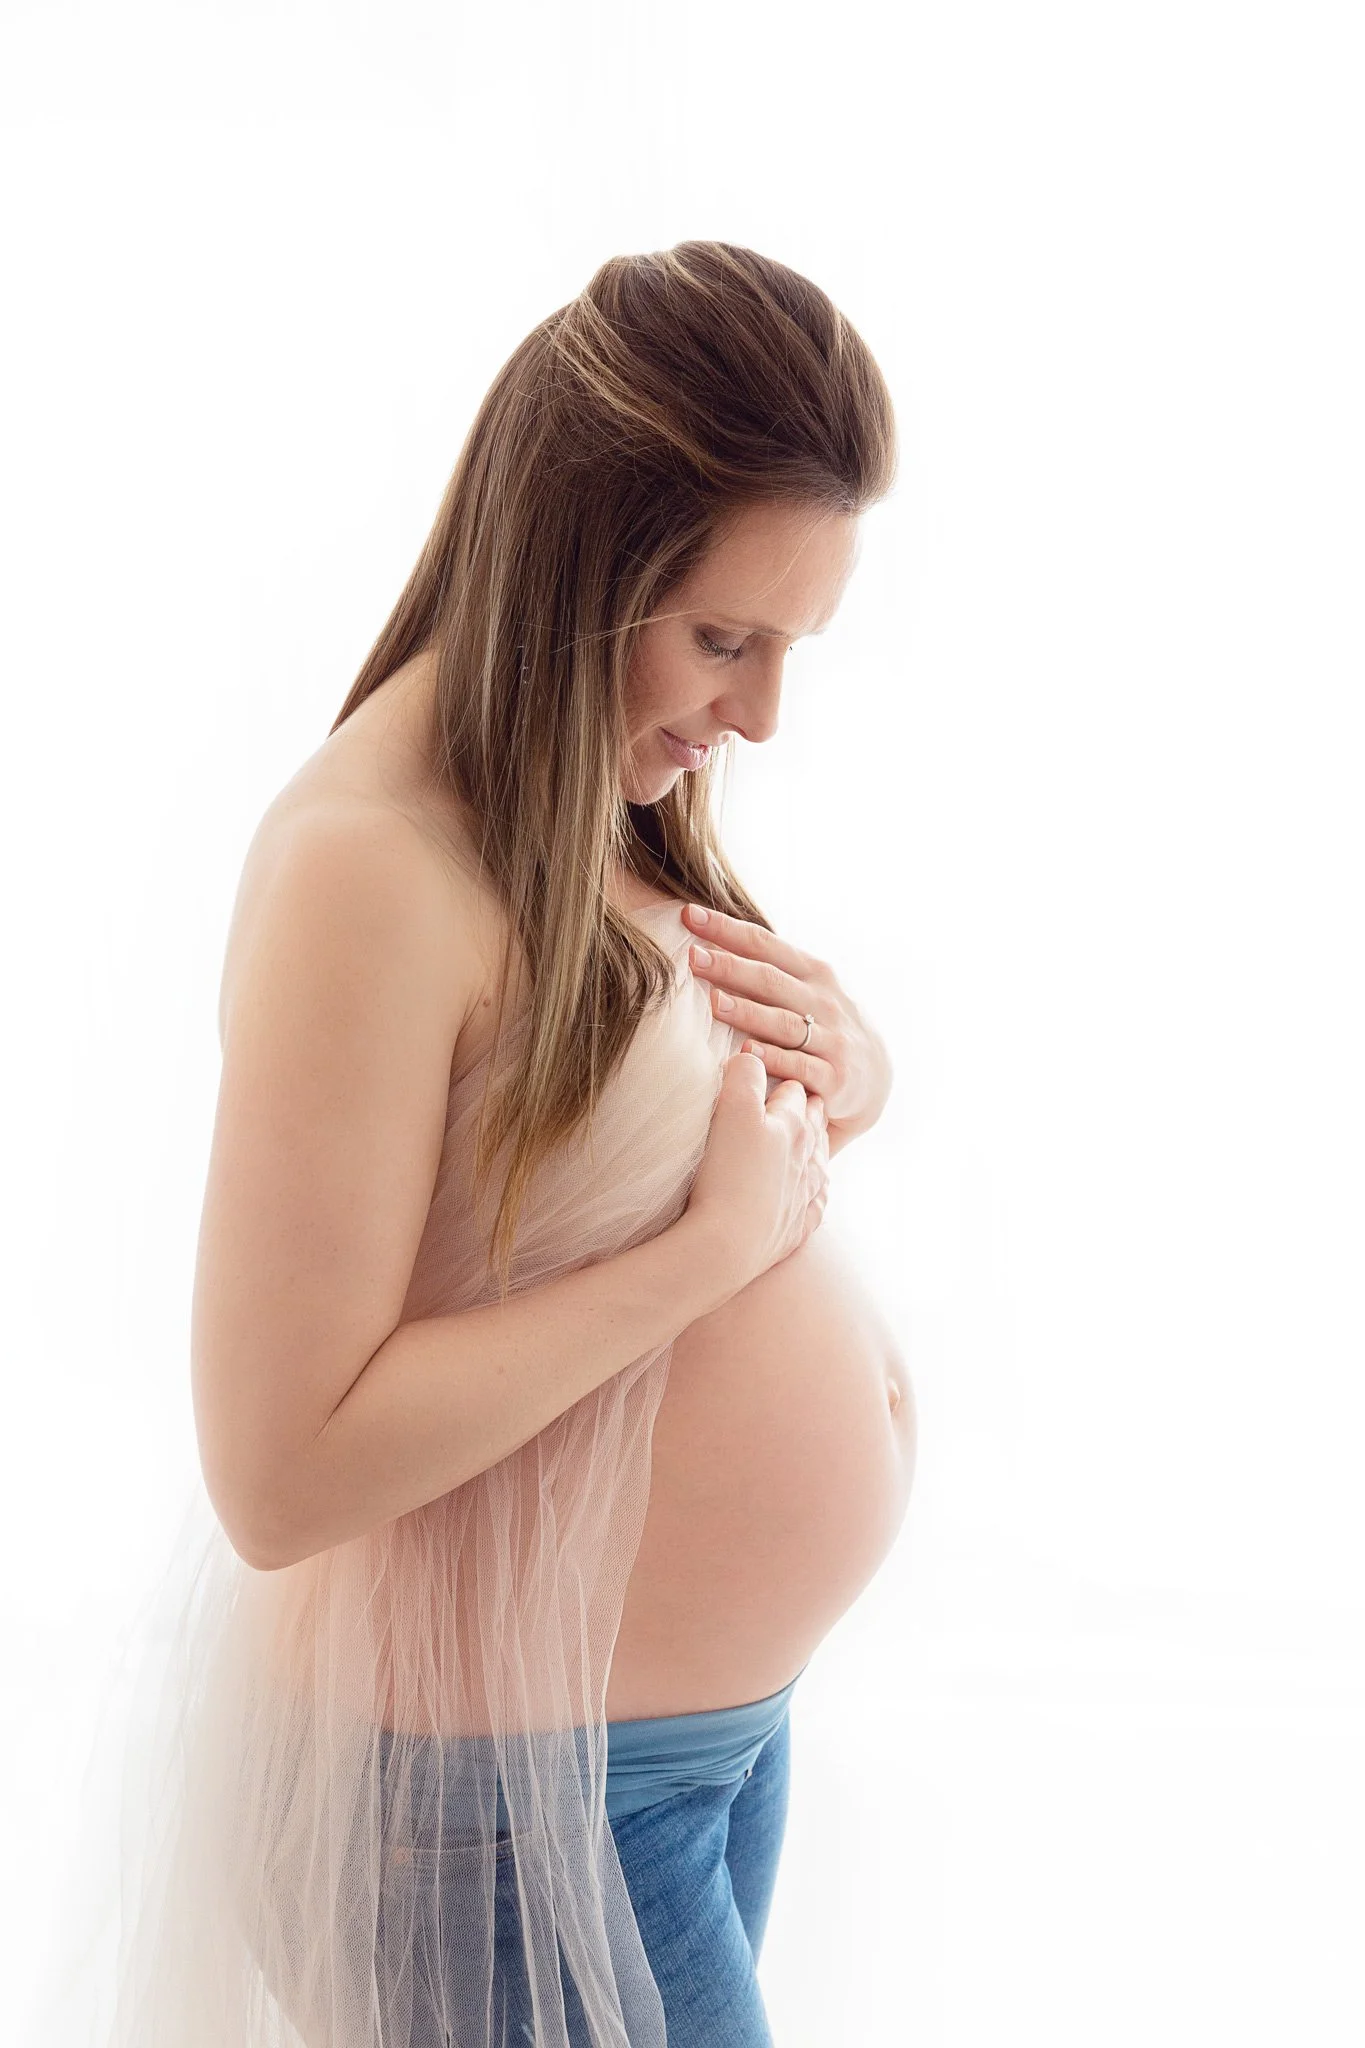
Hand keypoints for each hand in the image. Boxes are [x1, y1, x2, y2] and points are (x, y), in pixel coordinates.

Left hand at [681, 903, 891, 1151]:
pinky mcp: (833, 1078)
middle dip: (730, 967)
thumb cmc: (826, 1026)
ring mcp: (831, 1040)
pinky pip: (800, 1067)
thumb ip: (770, 972)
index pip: (765, 944)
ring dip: (747, 1012)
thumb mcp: (808, 991)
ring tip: (713, 1003)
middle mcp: (823, 1001)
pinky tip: (747, 1053)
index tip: (691, 915)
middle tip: (693, 957)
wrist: (876, 1077)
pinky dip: (773, 1059)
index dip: (728, 929)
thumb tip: (709, 945)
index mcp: (813, 973)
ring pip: (783, 1023)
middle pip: (770, 980)